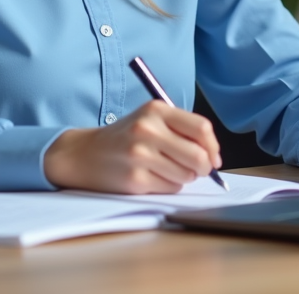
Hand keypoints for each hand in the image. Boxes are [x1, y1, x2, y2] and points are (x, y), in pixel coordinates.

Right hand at [42, 100, 221, 193]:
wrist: (84, 154)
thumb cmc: (124, 137)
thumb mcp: (150, 120)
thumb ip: (180, 129)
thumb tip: (212, 155)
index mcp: (155, 110)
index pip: (201, 128)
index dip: (213, 146)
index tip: (214, 157)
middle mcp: (147, 130)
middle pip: (198, 155)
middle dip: (204, 167)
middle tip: (200, 170)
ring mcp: (140, 155)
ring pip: (187, 175)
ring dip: (185, 177)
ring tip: (168, 169)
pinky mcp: (135, 179)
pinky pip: (171, 187)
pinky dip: (170, 186)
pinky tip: (154, 177)